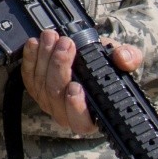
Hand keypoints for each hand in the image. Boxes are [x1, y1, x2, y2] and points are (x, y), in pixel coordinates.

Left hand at [21, 30, 143, 134]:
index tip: (75, 86)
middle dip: (59, 66)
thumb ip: (129, 59)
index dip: (75, 106)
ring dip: (44, 58)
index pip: (80, 121)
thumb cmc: (106, 67)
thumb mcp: (122, 61)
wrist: (88, 58)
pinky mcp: (34, 88)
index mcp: (92, 115)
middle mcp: (66, 112)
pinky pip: (28, 76)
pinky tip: (34, 44)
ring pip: (41, 84)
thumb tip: (124, 58)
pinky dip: (30, 58)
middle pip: (55, 95)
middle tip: (66, 44)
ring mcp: (48, 101)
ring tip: (52, 37)